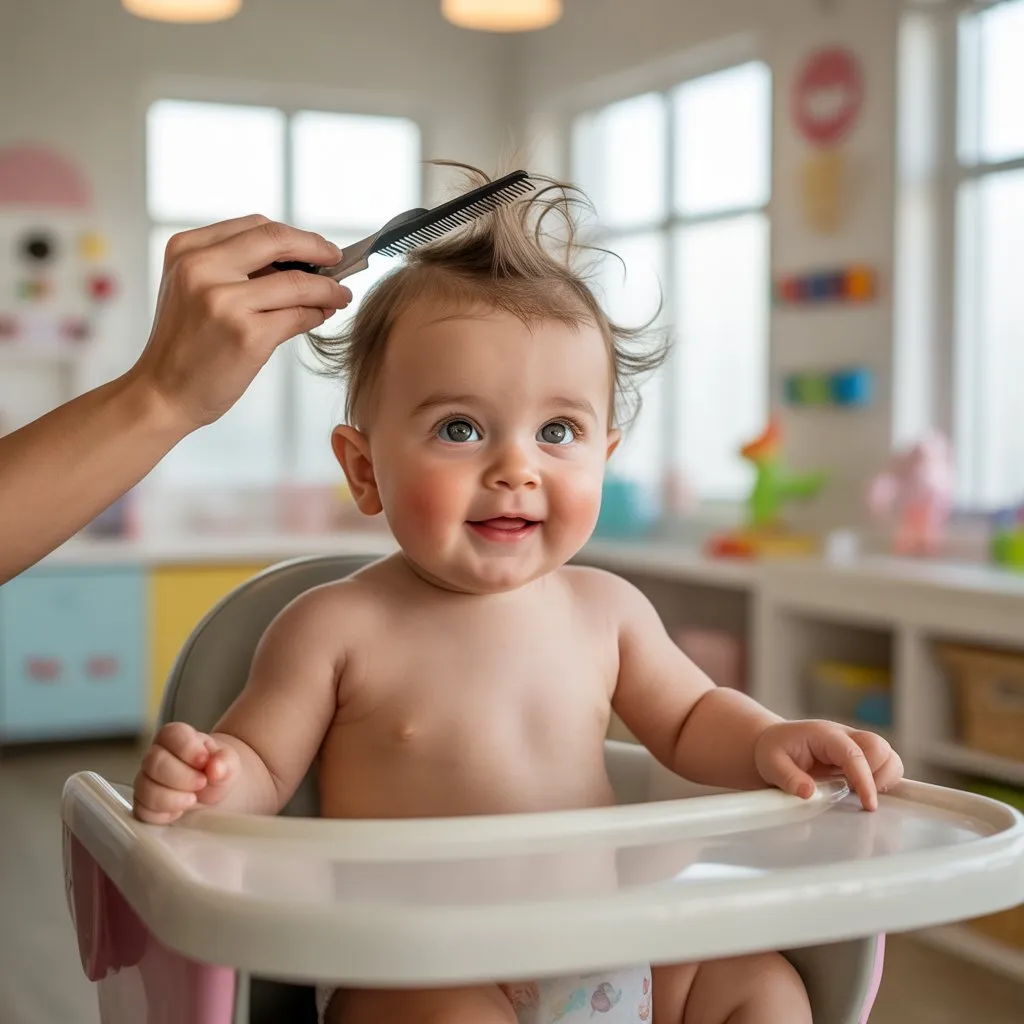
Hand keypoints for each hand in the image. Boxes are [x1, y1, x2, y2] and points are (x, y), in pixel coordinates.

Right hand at [129, 215, 351, 431]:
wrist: (162, 392)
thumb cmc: (184, 345)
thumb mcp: (193, 289)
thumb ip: (235, 268)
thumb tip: (299, 260)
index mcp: (187, 249)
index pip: (255, 226)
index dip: (295, 235)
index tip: (317, 246)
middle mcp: (202, 268)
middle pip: (278, 240)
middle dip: (318, 248)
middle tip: (339, 261)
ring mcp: (224, 301)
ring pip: (296, 282)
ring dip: (328, 289)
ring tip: (340, 296)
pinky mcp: (247, 335)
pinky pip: (298, 315)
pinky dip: (317, 314)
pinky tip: (321, 316)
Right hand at [133, 722, 240, 823]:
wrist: (213, 787)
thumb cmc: (217, 768)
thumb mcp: (229, 761)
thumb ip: (225, 761)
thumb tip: (215, 768)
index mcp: (176, 736)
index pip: (171, 735)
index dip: (188, 749)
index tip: (205, 761)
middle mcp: (155, 754)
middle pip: (155, 762)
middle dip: (182, 777)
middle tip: (202, 782)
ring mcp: (146, 779)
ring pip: (145, 789)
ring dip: (173, 798)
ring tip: (193, 798)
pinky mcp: (143, 804)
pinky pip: (143, 812)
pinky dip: (164, 814)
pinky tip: (180, 810)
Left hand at [754, 720, 903, 810]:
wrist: (775, 744)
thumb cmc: (774, 751)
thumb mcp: (771, 763)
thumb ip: (788, 777)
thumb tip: (809, 792)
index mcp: (824, 735)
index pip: (853, 752)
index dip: (864, 778)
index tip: (868, 803)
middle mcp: (844, 736)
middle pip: (879, 747)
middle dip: (878, 774)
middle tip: (858, 795)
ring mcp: (854, 745)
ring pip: (888, 755)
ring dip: (884, 777)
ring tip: (862, 794)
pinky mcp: (860, 757)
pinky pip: (884, 764)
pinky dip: (884, 779)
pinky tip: (864, 792)